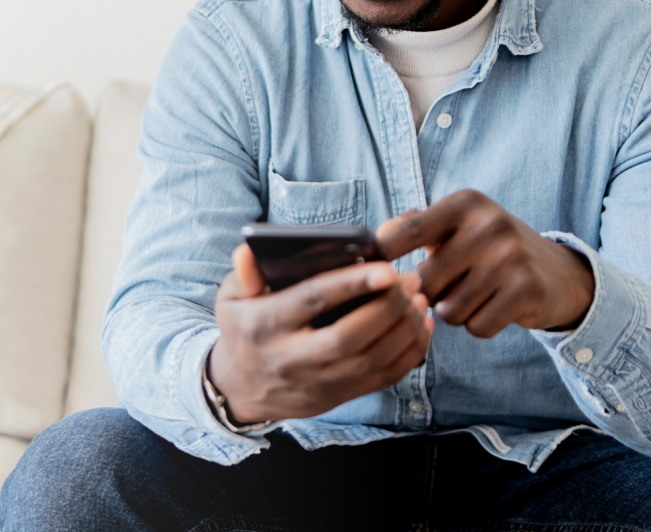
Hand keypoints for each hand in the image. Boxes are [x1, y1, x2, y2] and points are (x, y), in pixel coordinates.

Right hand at [208, 242, 433, 424]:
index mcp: (265, 325)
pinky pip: (383, 378)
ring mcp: (318, 382)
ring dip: (403, 329)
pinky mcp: (339, 396)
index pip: (312, 301)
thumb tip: (248, 253)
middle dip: (387, 308)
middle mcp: (291, 358)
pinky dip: (409, 353)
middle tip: (410, 280)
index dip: (351, 285)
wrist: (242, 388)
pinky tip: (419, 326)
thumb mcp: (231, 298)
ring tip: (419, 298)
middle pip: (348, 337)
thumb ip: (244, 273)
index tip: (386, 269)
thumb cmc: (244, 329)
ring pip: (371, 360)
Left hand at [375, 189, 593, 337]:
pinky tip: (497, 307)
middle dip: (432, 294)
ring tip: (478, 294)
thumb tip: (378, 236)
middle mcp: (488, 224)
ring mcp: (510, 257)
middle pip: (425, 282)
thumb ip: (416, 226)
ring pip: (449, 310)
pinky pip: (477, 326)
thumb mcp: (459, 225)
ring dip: (457, 312)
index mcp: (465, 204)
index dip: (383, 255)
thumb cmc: (492, 249)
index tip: (373, 270)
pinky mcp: (526, 290)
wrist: (559, 273)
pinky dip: (481, 325)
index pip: (405, 231)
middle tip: (454, 285)